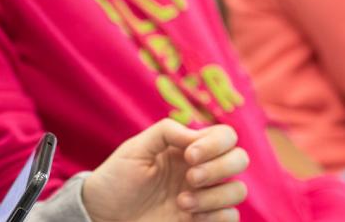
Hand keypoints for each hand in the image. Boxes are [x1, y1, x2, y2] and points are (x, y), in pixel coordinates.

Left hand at [83, 120, 248, 221]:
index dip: (215, 143)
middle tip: (190, 177)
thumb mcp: (136, 148)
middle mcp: (202, 170)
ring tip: (181, 202)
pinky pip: (231, 217)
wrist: (103, 215)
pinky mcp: (202, 221)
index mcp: (189, 148)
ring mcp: (204, 197)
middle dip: (219, 168)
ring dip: (214, 195)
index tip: (189, 155)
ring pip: (238, 190)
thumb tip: (197, 136)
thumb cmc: (117, 179)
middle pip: (240, 159)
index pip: (226, 136)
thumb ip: (167, 131)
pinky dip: (216, 216)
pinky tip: (189, 216)